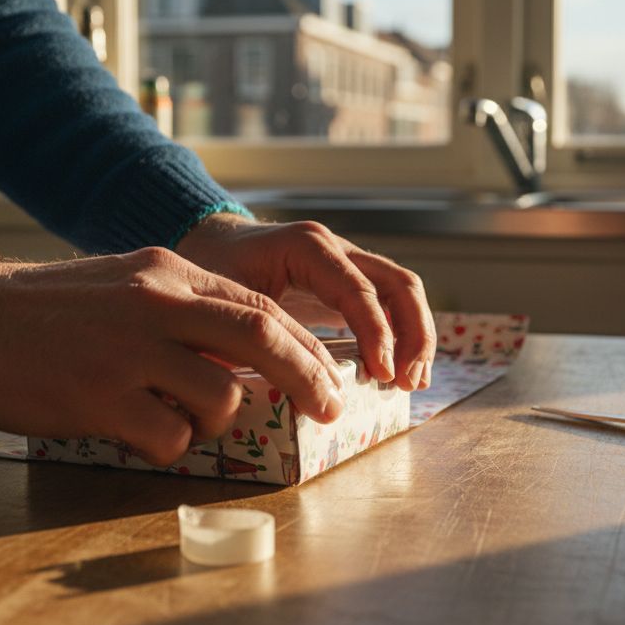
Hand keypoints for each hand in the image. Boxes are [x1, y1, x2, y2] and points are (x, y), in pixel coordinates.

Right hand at [0, 249, 347, 465]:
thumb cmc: (41, 309)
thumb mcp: (123, 282)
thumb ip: (182, 309)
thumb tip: (240, 353)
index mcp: (167, 272)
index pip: (261, 309)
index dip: (306, 348)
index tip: (329, 378)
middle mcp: (158, 303)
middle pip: (264, 341)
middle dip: (310, 381)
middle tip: (329, 410)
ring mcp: (131, 350)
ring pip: (220, 399)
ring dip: (213, 422)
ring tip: (173, 417)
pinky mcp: (102, 397)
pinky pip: (170, 438)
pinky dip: (166, 445)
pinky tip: (134, 431)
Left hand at [176, 214, 435, 390]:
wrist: (208, 241)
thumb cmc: (211, 267)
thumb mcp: (221, 296)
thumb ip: (250, 329)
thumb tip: (277, 380)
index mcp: (306, 246)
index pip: (358, 289)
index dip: (376, 334)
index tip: (381, 376)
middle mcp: (334, 248)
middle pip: (397, 284)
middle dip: (412, 335)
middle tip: (407, 382)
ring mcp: (346, 262)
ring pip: (402, 291)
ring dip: (416, 337)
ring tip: (412, 383)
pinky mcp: (348, 282)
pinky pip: (389, 303)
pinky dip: (402, 336)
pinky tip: (399, 373)